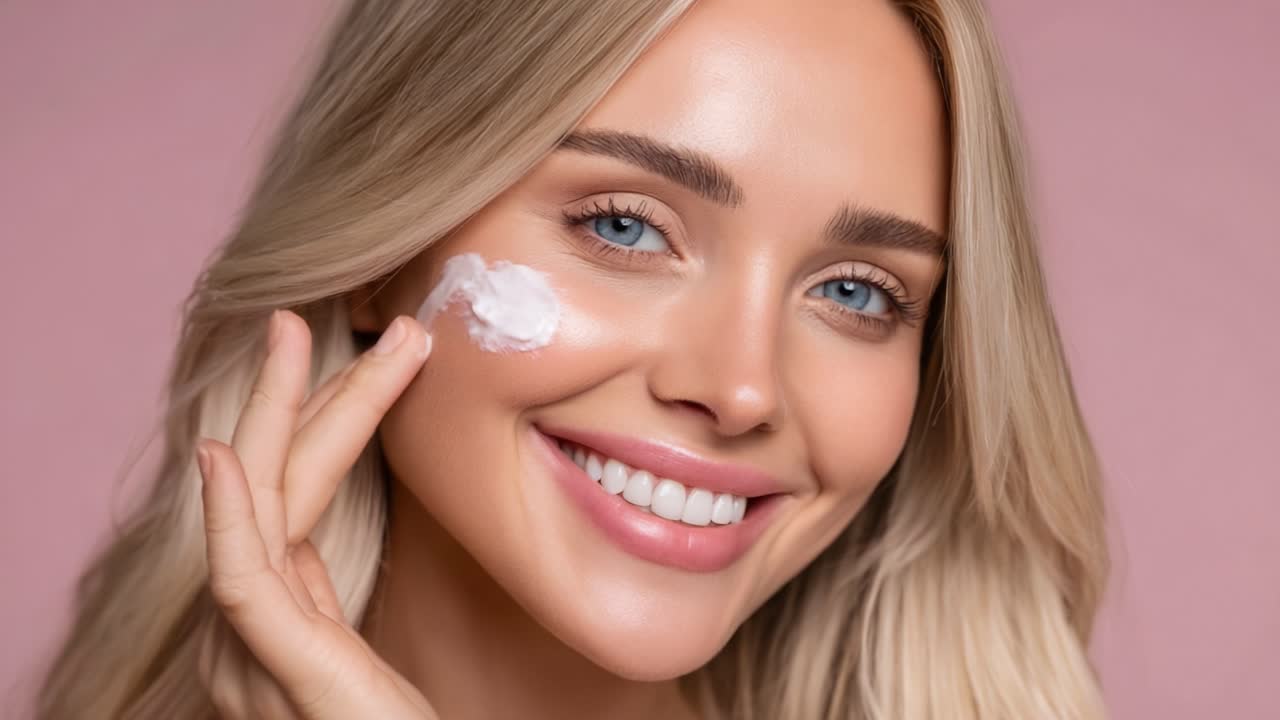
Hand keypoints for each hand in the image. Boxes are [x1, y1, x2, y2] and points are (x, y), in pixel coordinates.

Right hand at [195, 309, 436, 718]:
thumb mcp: (357, 656)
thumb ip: (322, 601)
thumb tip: (309, 544)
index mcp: (278, 619)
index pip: (291, 500)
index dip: (313, 422)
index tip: (352, 352)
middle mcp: (251, 631)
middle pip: (272, 490)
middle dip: (293, 398)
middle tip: (307, 317)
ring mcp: (255, 654)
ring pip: (262, 510)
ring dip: (280, 417)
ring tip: (293, 336)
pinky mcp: (276, 674)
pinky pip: (243, 580)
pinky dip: (230, 513)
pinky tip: (227, 454)